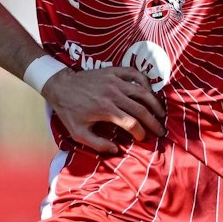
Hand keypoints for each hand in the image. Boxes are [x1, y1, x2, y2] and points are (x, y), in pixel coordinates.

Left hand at [43, 65, 165, 152]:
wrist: (60, 86)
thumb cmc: (69, 111)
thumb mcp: (78, 133)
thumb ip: (97, 144)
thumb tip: (116, 150)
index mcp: (105, 109)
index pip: (131, 123)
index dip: (140, 133)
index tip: (143, 138)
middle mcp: (113, 94)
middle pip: (141, 109)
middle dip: (153, 122)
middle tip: (161, 131)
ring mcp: (114, 80)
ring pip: (142, 91)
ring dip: (154, 103)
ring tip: (161, 113)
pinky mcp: (113, 71)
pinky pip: (135, 74)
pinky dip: (145, 81)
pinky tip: (149, 91)